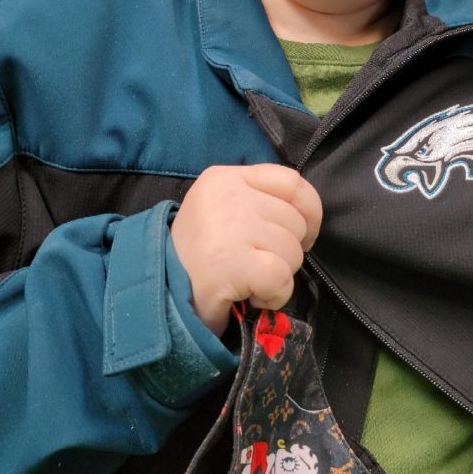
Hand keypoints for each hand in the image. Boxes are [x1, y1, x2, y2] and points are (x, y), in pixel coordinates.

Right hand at [172, 164, 321, 335]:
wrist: (161, 292)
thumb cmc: (201, 255)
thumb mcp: (226, 209)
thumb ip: (262, 202)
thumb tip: (308, 219)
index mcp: (226, 178)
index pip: (293, 182)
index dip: (310, 212)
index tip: (303, 236)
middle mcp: (227, 196)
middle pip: (295, 222)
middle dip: (286, 252)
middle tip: (255, 264)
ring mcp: (229, 227)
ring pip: (292, 252)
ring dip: (279, 276)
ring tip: (248, 280)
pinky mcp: (230, 262)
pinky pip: (281, 278)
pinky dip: (274, 295)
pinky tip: (251, 295)